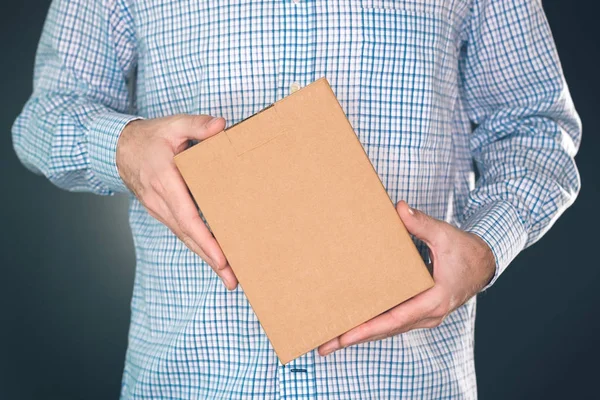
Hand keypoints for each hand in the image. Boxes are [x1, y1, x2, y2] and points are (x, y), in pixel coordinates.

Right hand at [116, 114, 237, 289]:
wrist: (118, 148)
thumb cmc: (150, 137)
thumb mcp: (173, 124)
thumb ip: (198, 125)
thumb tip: (222, 126)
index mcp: (164, 180)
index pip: (187, 216)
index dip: (205, 239)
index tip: (222, 258)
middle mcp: (160, 200)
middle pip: (188, 236)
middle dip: (210, 260)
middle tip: (233, 281)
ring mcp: (158, 208)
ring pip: (184, 237)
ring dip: (205, 257)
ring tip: (228, 276)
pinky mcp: (161, 211)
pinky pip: (181, 231)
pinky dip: (197, 246)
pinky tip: (213, 256)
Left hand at [318, 200, 494, 355]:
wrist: (484, 265)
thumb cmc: (464, 251)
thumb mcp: (445, 235)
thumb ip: (422, 223)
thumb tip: (400, 208)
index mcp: (433, 300)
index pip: (395, 319)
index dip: (368, 328)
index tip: (344, 336)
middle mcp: (428, 315)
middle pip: (385, 330)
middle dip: (354, 338)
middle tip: (324, 345)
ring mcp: (424, 317)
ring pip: (388, 329)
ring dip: (361, 335)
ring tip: (331, 340)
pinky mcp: (420, 313)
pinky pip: (393, 323)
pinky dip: (373, 326)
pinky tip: (353, 325)